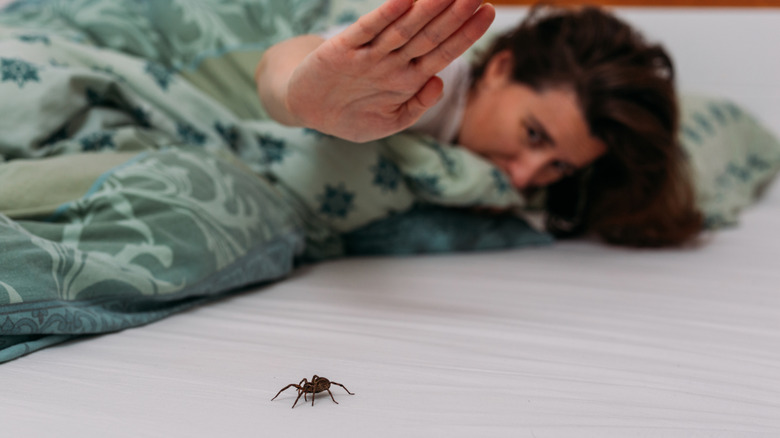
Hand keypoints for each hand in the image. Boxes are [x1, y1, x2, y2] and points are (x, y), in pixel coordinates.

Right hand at [285, 0, 494, 141]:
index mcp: (408, 78)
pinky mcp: (342, 50)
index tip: (487, 13)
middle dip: (454, 14)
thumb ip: (417, 106)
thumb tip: (440, 83)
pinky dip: (383, 16)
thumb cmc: (352, 114)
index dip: (466, 32)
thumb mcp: (390, 121)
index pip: (443, 51)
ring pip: (403, 28)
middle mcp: (392, 61)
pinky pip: (366, 30)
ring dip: (427, 9)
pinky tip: (403, 0)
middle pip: (428, 34)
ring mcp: (368, 54)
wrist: (308, 109)